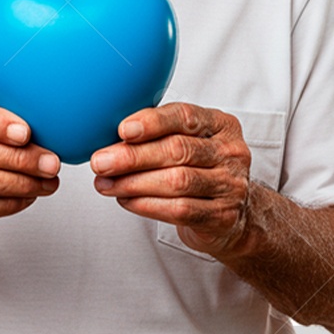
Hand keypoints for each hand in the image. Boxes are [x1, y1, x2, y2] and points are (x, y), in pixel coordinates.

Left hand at [89, 102, 256, 259]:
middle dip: (133, 156)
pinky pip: (179, 210)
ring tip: (105, 183)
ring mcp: (230, 186)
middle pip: (178, 150)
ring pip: (176, 182)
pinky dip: (146, 204)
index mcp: (221, 124)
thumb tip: (110, 138)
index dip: (152, 122)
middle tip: (101, 161)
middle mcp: (231, 152)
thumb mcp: (189, 141)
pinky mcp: (222, 216)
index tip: (122, 130)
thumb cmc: (199, 170)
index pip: (185, 116)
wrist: (232, 215)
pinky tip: (125, 199)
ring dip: (133, 182)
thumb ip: (159, 134)